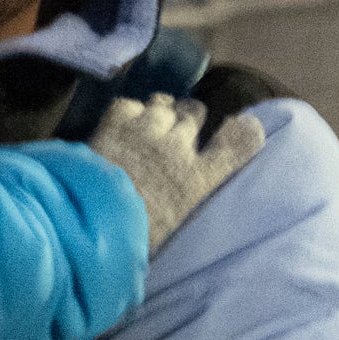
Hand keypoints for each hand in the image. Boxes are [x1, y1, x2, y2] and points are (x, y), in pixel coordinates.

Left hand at [88, 95, 265, 251]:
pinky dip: (127, 113)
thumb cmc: (137, 235)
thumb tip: (211, 183)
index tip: (245, 124)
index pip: (236, 146)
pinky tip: (121, 127)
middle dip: (187, 118)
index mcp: (197, 180)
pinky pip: (129, 105)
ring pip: (163, 105)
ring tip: (147, 125)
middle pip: (193, 114)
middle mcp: (179, 147)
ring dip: (158, 112)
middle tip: (174, 131)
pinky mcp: (117, 121)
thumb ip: (198, 191)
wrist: (93, 218)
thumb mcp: (178, 222)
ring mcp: (148, 129)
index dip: (244, 132)